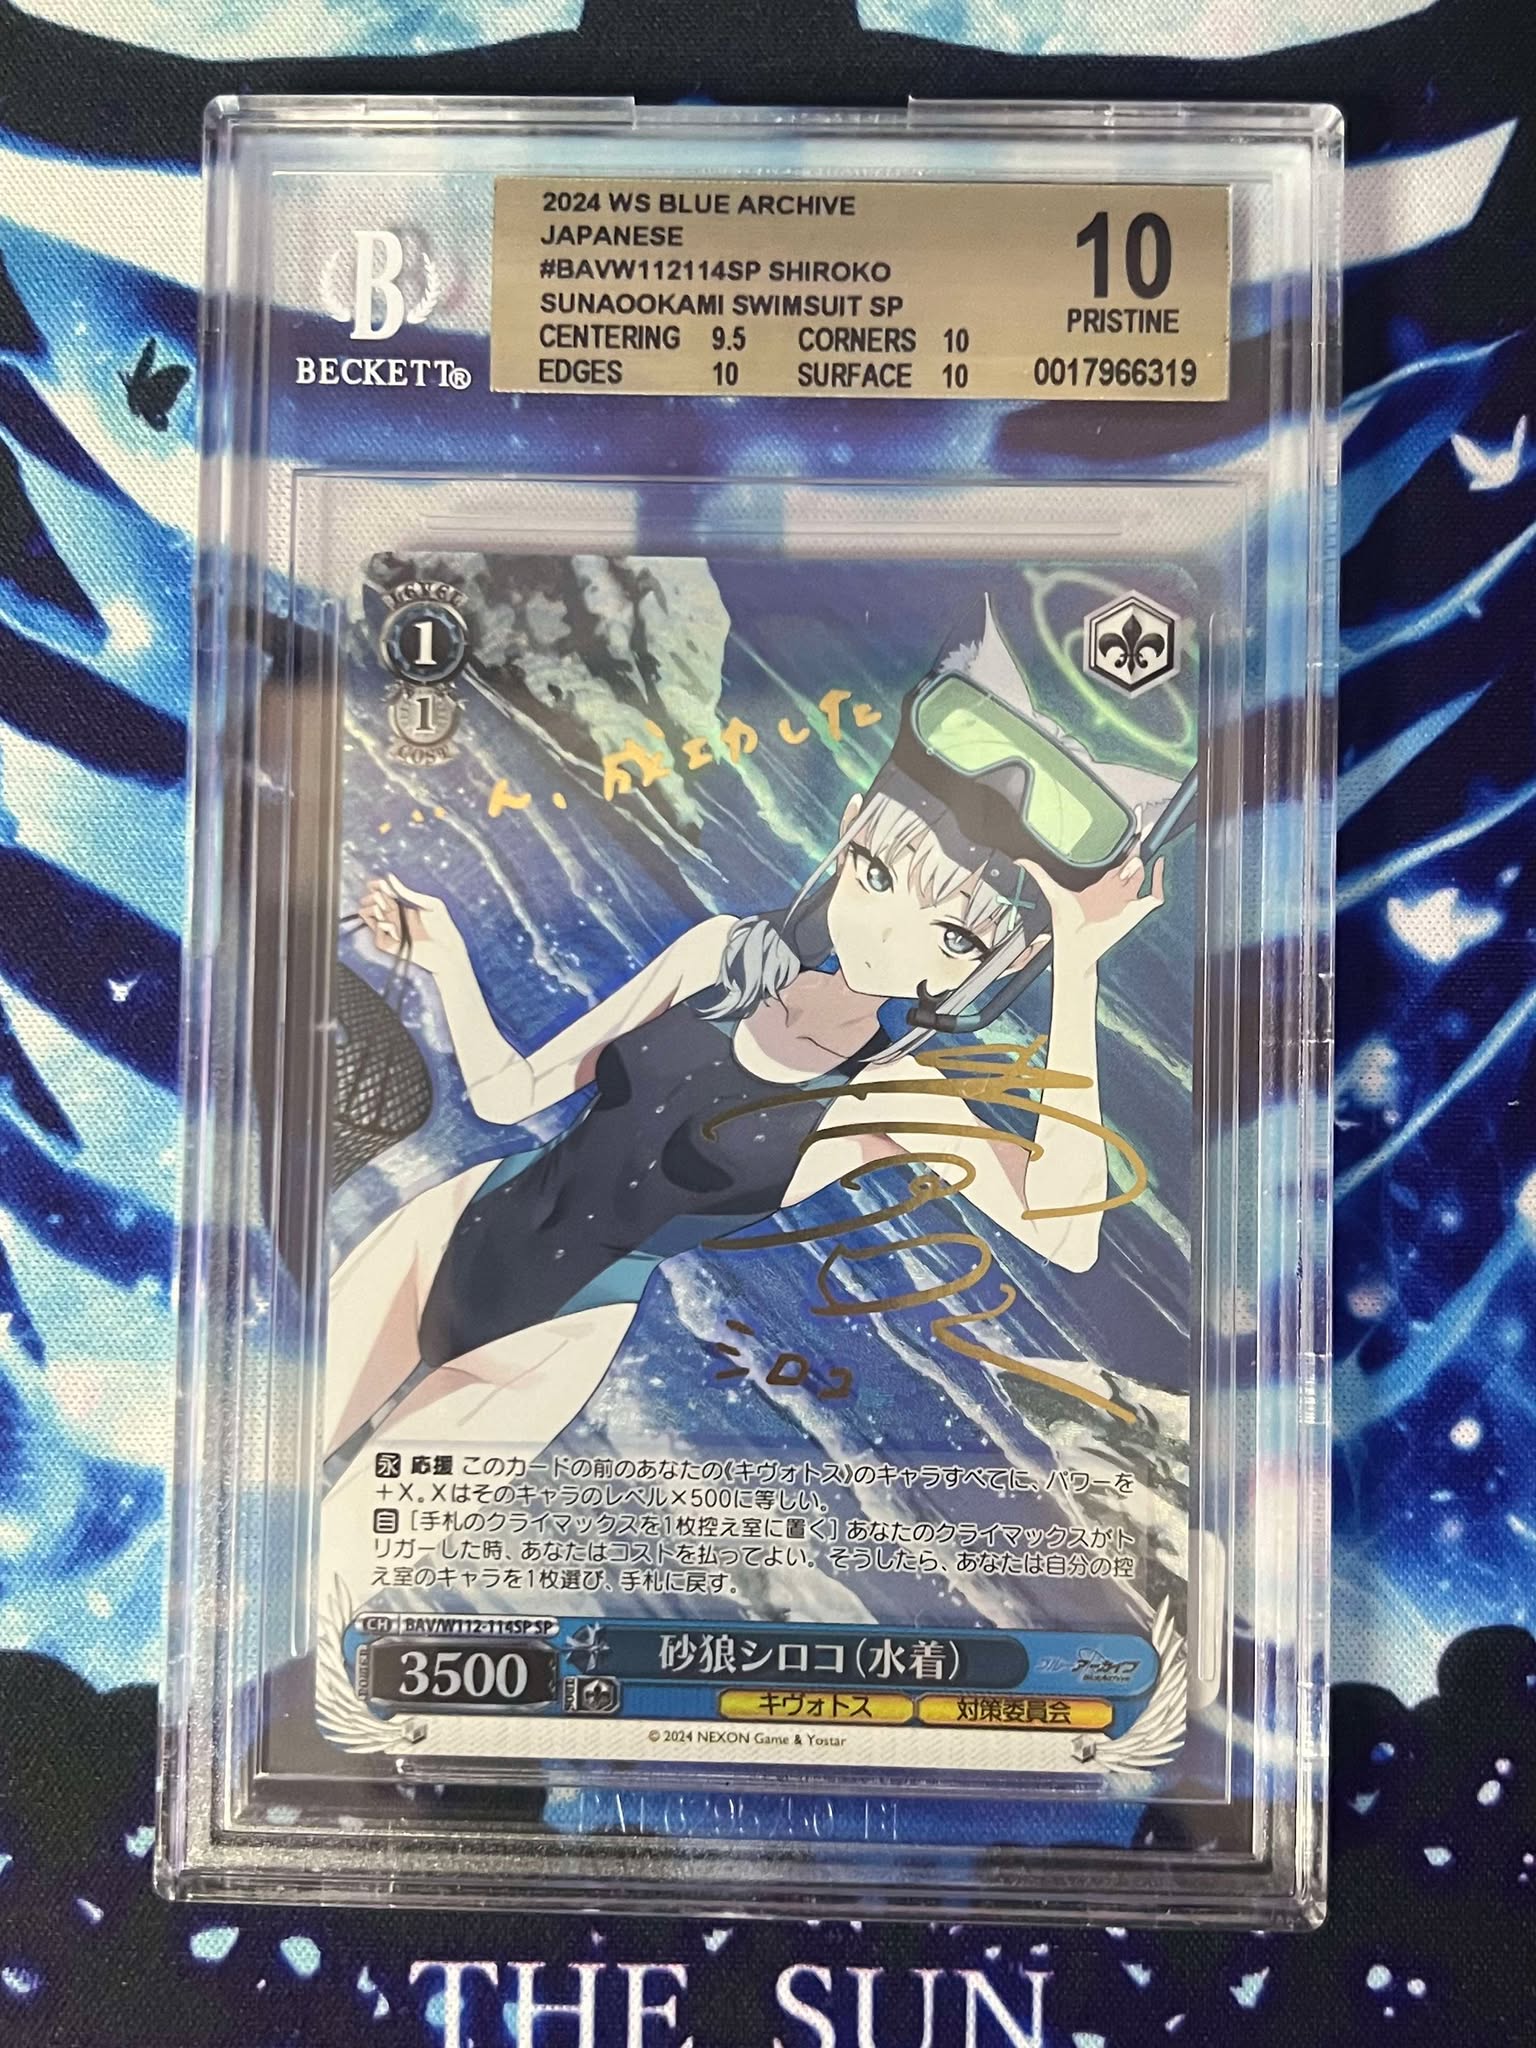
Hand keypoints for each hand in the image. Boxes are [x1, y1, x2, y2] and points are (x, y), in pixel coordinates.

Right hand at [357, 873, 468, 978]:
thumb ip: (407, 892)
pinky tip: (391, 926)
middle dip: (373, 897)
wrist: (446, 950)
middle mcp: (393, 916)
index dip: (376, 887)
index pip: (383, 893)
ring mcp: (388, 930)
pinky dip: (382, 926)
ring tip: (383, 908)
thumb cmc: (442, 927)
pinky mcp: (386, 943)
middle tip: (380, 897)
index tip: (373, 883)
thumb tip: (389, 877)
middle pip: (372, 902)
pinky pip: (377, 931)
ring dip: (373, 908)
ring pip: (368, 914)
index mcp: (403, 905)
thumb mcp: (429, 903)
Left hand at [1023, 817, 1165, 969]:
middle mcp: (1115, 892)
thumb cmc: (1066, 924)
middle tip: (1134, 835)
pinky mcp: (1136, 911)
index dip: (1123, 847)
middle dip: (1132, 851)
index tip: (1129, 830)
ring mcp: (1127, 901)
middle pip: (1129, 865)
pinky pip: (1155, 895)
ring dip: (1137, 865)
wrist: (1075, 947)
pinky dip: (1158, 879)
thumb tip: (1020, 860)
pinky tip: (1156, 864)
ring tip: (1130, 856)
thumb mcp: (1053, 892)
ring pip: (1140, 876)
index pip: (1116, 863)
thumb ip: (1039, 875)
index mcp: (1100, 887)